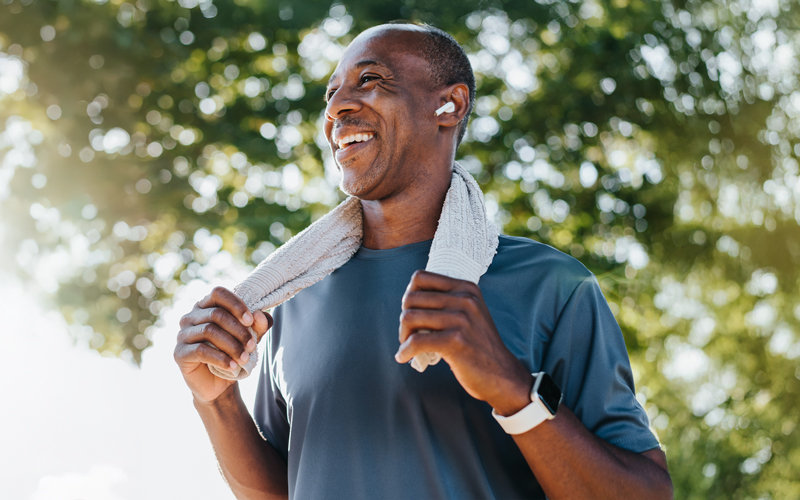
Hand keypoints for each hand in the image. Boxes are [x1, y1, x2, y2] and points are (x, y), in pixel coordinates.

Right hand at [174, 286, 271, 404]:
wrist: (219, 383)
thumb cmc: (233, 353)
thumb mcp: (251, 337)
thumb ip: (258, 325)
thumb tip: (259, 315)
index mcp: (206, 306)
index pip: (218, 293)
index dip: (235, 305)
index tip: (250, 321)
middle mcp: (191, 317)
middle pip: (216, 314)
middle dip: (238, 330)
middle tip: (251, 346)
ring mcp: (183, 334)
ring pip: (209, 331)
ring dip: (231, 345)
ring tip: (244, 358)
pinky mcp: (179, 353)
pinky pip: (200, 351)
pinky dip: (220, 358)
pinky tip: (233, 366)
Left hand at [395, 270, 533, 415]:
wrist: (502, 374)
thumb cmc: (478, 345)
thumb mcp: (470, 313)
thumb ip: (448, 301)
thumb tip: (409, 298)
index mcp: (466, 288)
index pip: (421, 277)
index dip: (410, 294)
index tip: (412, 311)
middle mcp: (465, 299)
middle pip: (411, 297)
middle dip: (404, 318)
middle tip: (408, 334)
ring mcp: (461, 320)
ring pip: (410, 317)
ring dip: (403, 334)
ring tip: (407, 346)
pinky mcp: (455, 341)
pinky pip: (416, 341)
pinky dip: (405, 351)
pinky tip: (404, 357)